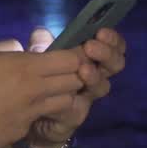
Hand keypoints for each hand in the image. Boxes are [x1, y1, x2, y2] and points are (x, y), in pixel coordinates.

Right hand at [0, 39, 85, 147]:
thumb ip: (7, 47)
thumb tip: (21, 50)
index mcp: (25, 67)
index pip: (71, 60)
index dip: (77, 55)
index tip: (72, 52)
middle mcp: (35, 90)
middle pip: (75, 81)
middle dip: (75, 74)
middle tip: (63, 71)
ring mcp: (31, 114)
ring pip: (66, 102)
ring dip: (62, 94)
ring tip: (47, 90)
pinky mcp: (23, 131)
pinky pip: (41, 117)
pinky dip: (39, 111)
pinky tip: (21, 109)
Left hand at [24, 26, 126, 147]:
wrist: (31, 116)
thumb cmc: (40, 81)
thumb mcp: (37, 58)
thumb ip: (40, 46)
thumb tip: (40, 34)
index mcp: (90, 58)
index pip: (112, 46)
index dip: (113, 40)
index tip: (102, 32)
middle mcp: (94, 77)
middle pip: (115, 65)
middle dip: (107, 54)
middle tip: (91, 47)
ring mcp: (87, 97)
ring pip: (102, 86)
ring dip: (95, 76)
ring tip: (84, 70)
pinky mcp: (75, 115)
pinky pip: (78, 107)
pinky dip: (73, 99)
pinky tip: (66, 95)